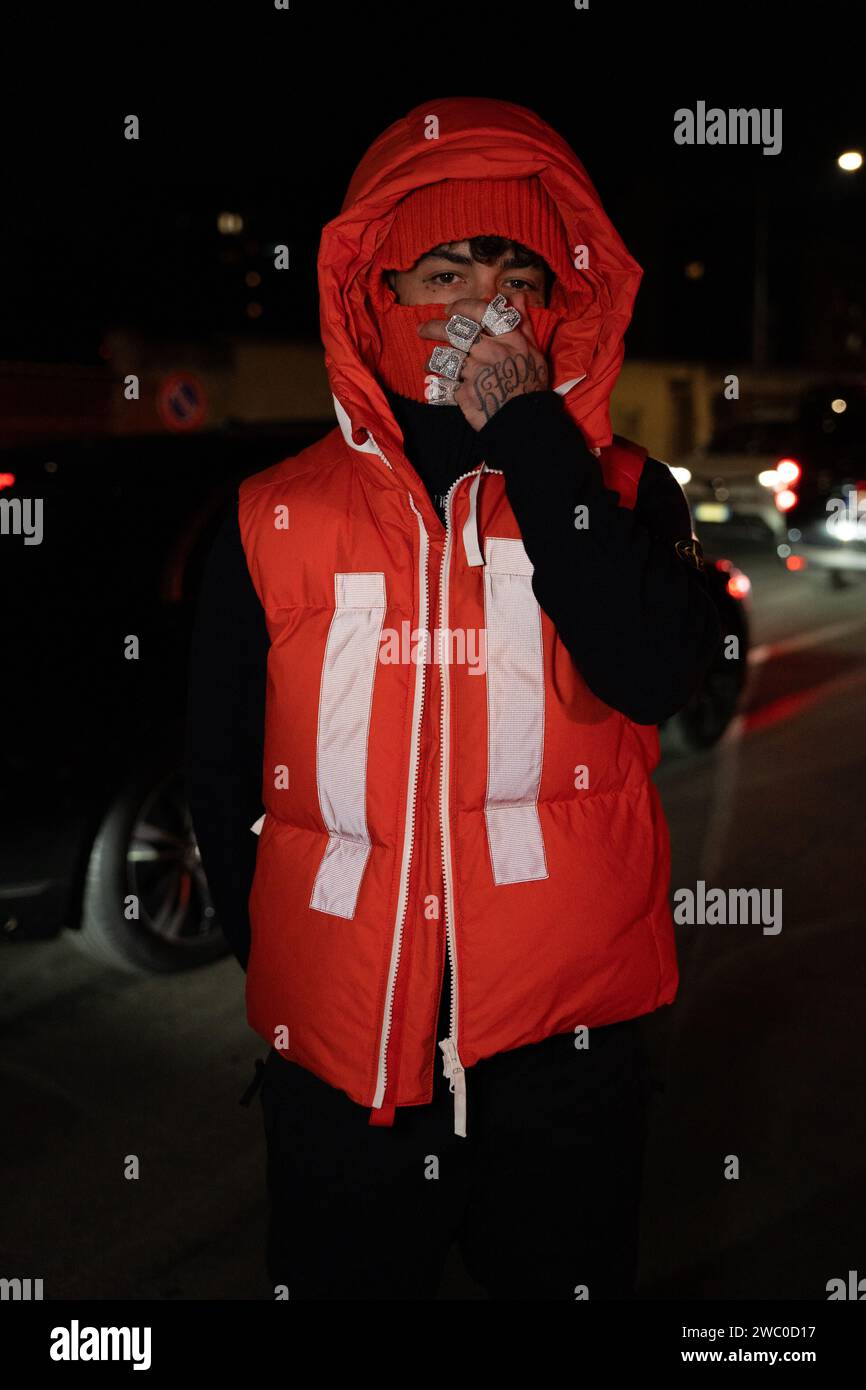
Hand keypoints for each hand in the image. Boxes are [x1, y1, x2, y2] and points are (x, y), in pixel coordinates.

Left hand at [417, 293, 549, 431]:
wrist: (524, 420)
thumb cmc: (531, 385)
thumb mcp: (534, 351)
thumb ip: (522, 323)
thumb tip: (515, 298)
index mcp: (508, 338)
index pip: (481, 311)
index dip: (461, 307)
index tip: (449, 311)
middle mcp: (490, 350)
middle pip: (455, 332)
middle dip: (433, 327)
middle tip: (422, 329)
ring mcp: (475, 372)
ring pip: (444, 357)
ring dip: (432, 359)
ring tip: (428, 363)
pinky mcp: (465, 392)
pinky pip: (444, 384)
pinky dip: (437, 384)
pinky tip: (435, 383)